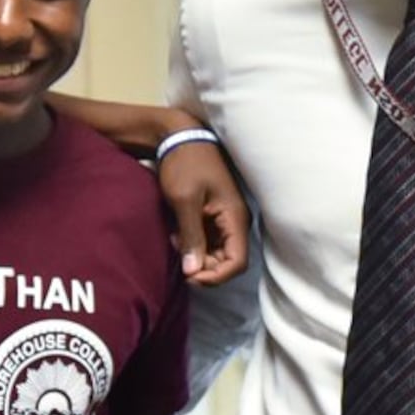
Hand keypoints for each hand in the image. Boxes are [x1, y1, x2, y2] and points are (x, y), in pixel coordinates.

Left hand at [154, 140, 250, 287]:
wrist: (179, 137)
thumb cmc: (185, 164)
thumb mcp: (185, 200)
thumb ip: (191, 237)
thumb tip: (193, 272)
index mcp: (235, 218)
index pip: (237, 262)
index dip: (216, 276)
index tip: (191, 276)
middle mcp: (235, 222)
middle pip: (228, 261)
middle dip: (205, 268)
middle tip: (179, 261)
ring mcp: (224, 219)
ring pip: (217, 254)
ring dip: (197, 257)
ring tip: (176, 243)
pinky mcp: (212, 216)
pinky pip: (208, 242)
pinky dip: (193, 245)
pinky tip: (177, 236)